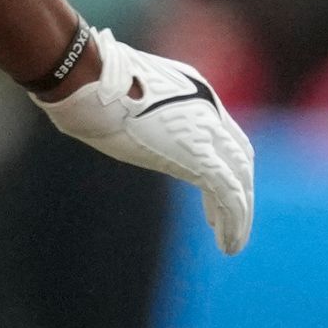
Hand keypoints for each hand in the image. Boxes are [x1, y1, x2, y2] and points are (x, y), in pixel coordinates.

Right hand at [40, 29, 254, 252]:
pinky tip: (229, 244)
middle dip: (239, 193)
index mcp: (198, 94)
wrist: (88, 82)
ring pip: (240, 181)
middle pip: (240, 159)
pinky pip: (229, 194)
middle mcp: (210, 113)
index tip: (215, 194)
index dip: (229, 165)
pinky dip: (234, 220)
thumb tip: (111, 117)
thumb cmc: (92, 82)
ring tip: (232, 245)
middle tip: (228, 222)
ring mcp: (207, 134)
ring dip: (239, 216)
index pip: (227, 136)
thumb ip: (139, 108)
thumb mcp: (127, 91)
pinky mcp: (199, 157)